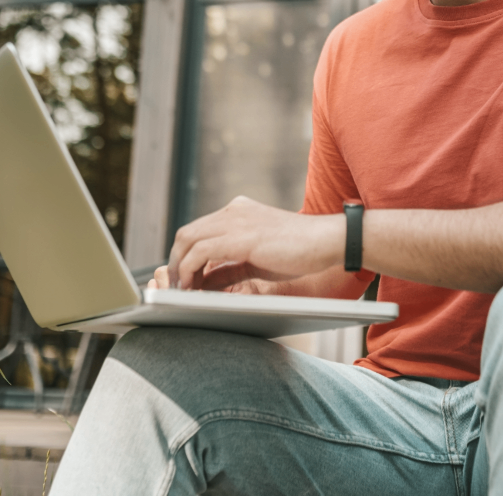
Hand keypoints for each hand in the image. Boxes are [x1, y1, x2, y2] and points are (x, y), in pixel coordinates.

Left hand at [164, 196, 343, 291]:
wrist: (327, 241)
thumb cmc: (299, 251)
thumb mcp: (257, 259)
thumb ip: (229, 266)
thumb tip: (203, 281)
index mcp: (238, 211)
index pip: (197, 230)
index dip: (184, 256)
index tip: (183, 279)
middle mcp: (233, 211)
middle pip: (186, 234)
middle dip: (175, 262)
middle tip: (176, 287)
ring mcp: (236, 220)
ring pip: (188, 241)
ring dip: (179, 269)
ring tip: (182, 291)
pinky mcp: (241, 236)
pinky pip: (201, 252)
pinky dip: (190, 270)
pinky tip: (193, 287)